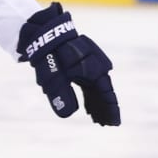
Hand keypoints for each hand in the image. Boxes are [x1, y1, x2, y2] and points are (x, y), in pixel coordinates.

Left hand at [17, 2, 119, 125]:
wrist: (44, 32)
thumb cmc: (49, 54)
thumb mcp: (53, 75)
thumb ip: (61, 93)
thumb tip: (67, 115)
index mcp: (94, 70)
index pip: (105, 94)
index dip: (110, 109)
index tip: (114, 123)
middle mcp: (96, 67)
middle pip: (102, 92)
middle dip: (103, 109)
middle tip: (106, 125)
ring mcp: (89, 65)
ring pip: (95, 88)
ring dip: (96, 103)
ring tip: (97, 120)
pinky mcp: (81, 64)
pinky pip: (89, 83)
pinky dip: (89, 95)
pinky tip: (88, 107)